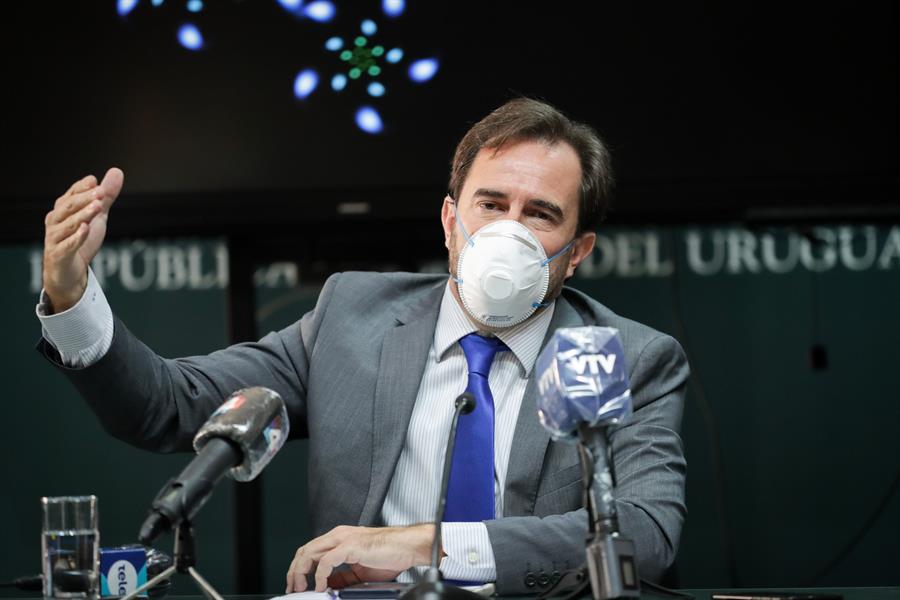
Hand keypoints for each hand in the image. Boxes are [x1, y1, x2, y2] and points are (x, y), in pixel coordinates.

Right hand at [42, 168, 123, 312]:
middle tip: (100, 192)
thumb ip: (106, 197)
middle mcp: (55, 222)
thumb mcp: (98, 216)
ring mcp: (55, 239)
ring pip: (68, 225)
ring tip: (97, 207)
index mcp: (62, 211)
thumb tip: (117, 171)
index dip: (81, 188)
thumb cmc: (81, 241)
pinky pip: (67, 245)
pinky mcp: (59, 255)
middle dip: (84, 199)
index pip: (70, 195)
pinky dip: (76, 237)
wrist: (70, 273)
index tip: (94, 181)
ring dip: (83, 215)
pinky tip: (86, 229)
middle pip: (68, 207)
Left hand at [285, 524, 433, 592]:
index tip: (297, 583)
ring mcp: (344, 538)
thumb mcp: (360, 570)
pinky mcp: (350, 546)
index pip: (311, 550)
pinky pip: (326, 561)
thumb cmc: (391, 554)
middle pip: (305, 550)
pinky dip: (320, 575)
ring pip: (310, 553)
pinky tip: (321, 586)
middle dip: (295, 571)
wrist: (408, 547)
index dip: (300, 567)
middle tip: (294, 587)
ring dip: (302, 573)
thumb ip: (343, 576)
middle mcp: (339, 534)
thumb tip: (327, 585)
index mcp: (341, 537)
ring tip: (302, 587)